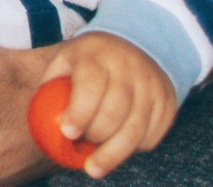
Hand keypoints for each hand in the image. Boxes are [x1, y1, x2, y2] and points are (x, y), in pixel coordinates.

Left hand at [35, 33, 177, 177]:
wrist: (134, 44)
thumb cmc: (89, 61)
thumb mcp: (65, 60)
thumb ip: (51, 87)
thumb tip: (44, 123)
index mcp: (97, 54)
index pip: (91, 85)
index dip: (80, 112)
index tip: (68, 133)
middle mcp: (129, 66)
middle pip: (115, 111)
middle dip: (95, 136)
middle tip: (80, 149)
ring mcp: (152, 84)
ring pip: (136, 127)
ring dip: (114, 153)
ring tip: (95, 167)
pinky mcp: (168, 101)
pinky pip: (153, 133)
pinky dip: (136, 147)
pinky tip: (120, 147)